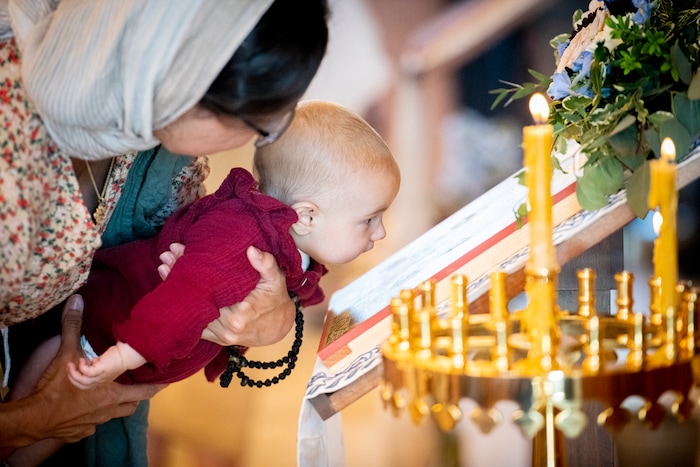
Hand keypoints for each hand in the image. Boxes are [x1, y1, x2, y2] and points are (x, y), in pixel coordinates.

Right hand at [0, 295, 164, 450]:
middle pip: (132, 406)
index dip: (156, 386)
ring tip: (113, 396)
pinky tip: (85, 410)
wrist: (33, 420)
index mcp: (111, 392)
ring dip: (115, 407)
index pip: (143, 390)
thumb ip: (73, 327)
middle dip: (138, 397)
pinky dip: (91, 419)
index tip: (167, 382)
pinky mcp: (78, 434)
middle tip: (142, 388)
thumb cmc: (56, 388)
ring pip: (113, 416)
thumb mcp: (66, 354)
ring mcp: (93, 424)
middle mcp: (107, 410)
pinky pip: (91, 427)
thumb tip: (77, 300)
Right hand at [67, 357, 116, 389]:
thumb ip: (97, 366)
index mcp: (100, 382)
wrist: (127, 355)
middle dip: (71, 377)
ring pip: (81, 380)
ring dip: (73, 373)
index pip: (84, 386)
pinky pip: (86, 372)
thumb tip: (92, 362)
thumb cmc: (116, 358)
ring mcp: (100, 377)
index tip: (72, 371)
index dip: (76, 380)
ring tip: (70, 364)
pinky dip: (81, 366)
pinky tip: (82, 360)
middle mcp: (100, 382)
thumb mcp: (105, 365)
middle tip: (68, 367)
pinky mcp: (101, 370)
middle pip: (81, 385)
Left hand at [158, 243, 294, 346]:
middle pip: (197, 298)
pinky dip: (182, 307)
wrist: (278, 326)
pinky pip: (195, 323)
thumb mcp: (276, 279)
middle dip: (179, 275)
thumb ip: (266, 264)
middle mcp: (228, 326)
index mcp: (241, 311)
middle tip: (166, 256)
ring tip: (164, 267)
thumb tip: (251, 250)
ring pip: (192, 312)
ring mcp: (221, 335)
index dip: (192, 268)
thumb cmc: (275, 298)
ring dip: (176, 290)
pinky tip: (172, 290)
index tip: (179, 250)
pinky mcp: (216, 339)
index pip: (209, 287)